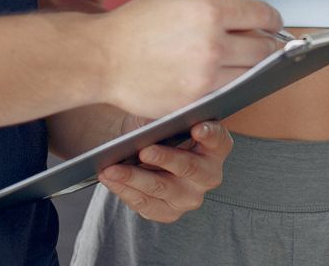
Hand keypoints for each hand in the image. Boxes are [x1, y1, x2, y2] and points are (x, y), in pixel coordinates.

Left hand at [98, 119, 230, 222]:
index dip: (210, 133)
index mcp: (214, 146)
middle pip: (190, 167)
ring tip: (111, 168)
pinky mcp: (169, 212)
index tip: (197, 128)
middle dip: (165, 158)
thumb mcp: (160, 115)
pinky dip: (125, 190)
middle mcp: (208, 174)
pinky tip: (110, 179)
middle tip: (143, 151)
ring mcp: (190, 197)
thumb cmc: (156, 128)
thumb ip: (163, 115)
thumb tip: (152, 118)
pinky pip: (146, 204)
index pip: (218, 140)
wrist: (138, 149)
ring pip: (162, 188)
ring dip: (134, 177)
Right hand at [99, 0, 283, 119]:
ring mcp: (206, 77)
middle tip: (264, 41)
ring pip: (251, 74)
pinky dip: (231, 83)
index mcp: (208, 13)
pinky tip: (222, 74)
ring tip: (244, 58)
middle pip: (264, 48)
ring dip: (252, 66)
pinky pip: (228, 91)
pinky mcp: (196, 101)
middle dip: (268, 44)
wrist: (101, 59)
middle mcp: (213, 46)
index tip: (272, 21)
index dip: (272, 18)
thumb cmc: (132, 26)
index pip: (262, 15)